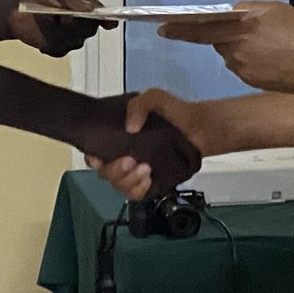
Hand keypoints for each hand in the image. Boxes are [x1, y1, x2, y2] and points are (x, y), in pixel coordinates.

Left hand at [6, 0, 116, 56]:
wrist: (13, 11)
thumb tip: (92, 7)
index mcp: (83, 7)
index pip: (101, 14)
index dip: (108, 19)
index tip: (110, 22)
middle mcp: (81, 24)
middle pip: (89, 29)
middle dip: (76, 24)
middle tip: (62, 16)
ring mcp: (70, 38)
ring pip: (75, 40)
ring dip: (58, 31)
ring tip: (43, 19)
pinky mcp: (58, 49)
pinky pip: (60, 49)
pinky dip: (49, 41)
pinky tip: (41, 34)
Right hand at [79, 93, 200, 196]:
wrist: (201, 128)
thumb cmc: (177, 113)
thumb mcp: (155, 99)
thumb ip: (139, 105)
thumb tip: (129, 128)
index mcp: (119, 137)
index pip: (95, 152)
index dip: (92, 158)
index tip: (97, 157)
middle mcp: (124, 154)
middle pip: (106, 172)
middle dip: (114, 170)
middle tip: (130, 160)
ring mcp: (137, 169)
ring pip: (119, 185)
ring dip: (128, 180)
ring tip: (145, 169)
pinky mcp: (151, 181)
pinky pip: (136, 194)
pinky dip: (139, 189)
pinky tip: (148, 179)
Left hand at [159, 1, 293, 94]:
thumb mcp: (276, 10)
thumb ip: (248, 10)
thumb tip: (232, 14)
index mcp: (240, 30)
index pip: (199, 29)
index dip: (178, 29)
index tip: (162, 27)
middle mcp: (237, 52)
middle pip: (219, 40)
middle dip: (229, 34)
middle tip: (258, 31)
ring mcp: (243, 69)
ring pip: (232, 53)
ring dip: (243, 46)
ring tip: (274, 43)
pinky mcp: (253, 81)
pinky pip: (244, 65)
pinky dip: (254, 58)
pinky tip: (276, 56)